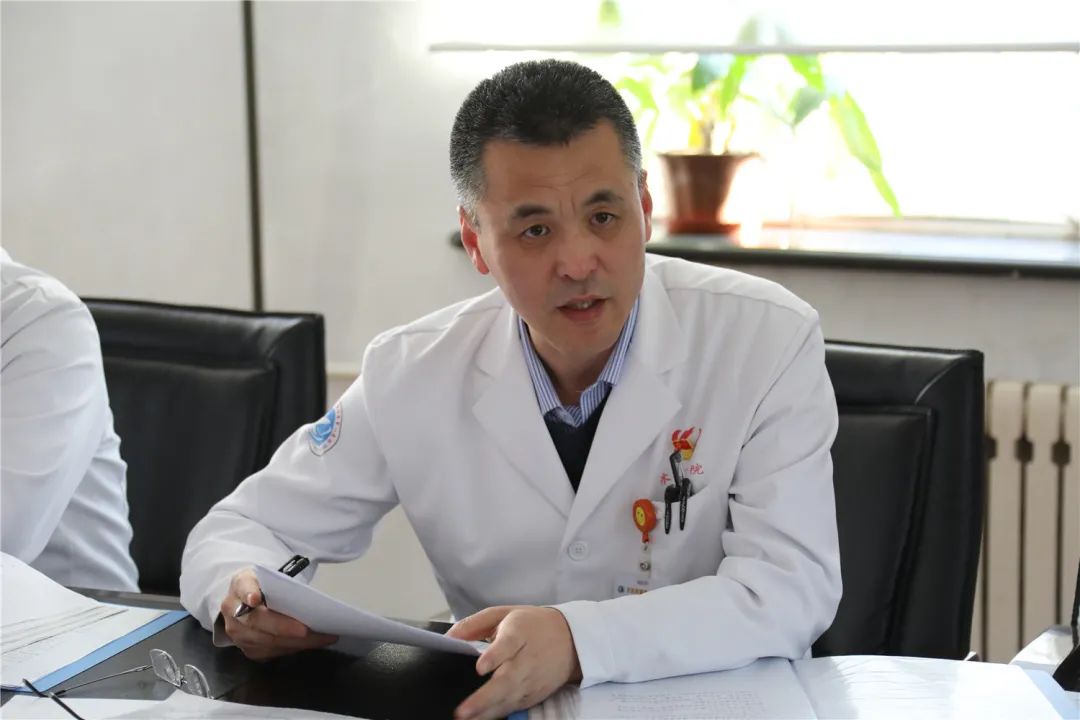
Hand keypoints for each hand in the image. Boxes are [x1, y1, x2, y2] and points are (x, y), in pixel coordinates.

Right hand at [220, 568, 337, 660]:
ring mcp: (238, 633)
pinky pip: (271, 652)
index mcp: (240, 584)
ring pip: (266, 641)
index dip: (248, 593)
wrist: (250, 600)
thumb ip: (279, 583)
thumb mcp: (270, 575)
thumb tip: (301, 597)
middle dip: (283, 627)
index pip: (243, 587)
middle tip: (307, 630)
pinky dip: (293, 648)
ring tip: (321, 638)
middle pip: (257, 621)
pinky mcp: (248, 649)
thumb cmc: (266, 586)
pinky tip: (311, 644)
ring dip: (296, 642)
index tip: (255, 598)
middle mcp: (232, 610)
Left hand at [446, 605, 581, 719]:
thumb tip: (448, 638)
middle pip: (508, 680)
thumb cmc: (531, 625)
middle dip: (484, 697)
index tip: (480, 668)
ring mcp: (533, 679)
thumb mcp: (504, 614)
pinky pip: (515, 707)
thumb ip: (474, 624)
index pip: (508, 644)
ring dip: (487, 712)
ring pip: (510, 699)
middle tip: (462, 711)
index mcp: (519, 632)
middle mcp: (528, 658)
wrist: (571, 639)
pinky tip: (480, 719)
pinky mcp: (536, 694)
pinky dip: (498, 714)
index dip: (495, 656)